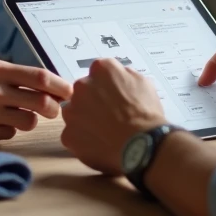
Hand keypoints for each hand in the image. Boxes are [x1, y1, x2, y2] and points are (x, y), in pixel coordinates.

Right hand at [0, 60, 72, 144]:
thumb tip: (57, 88)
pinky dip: (10, 130)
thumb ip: (21, 78)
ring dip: (30, 120)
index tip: (70, 93)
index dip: (61, 86)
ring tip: (17, 115)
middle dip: (54, 108)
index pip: (40, 77)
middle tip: (53, 110)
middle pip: (42, 102)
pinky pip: (12, 134)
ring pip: (30, 121)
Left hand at [60, 58, 166, 175]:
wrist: (143, 146)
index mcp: (102, 69)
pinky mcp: (68, 134)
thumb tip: (118, 78)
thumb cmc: (146, 114)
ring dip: (85, 119)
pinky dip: (83, 140)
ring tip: (105, 131)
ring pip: (75, 112)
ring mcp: (72, 111)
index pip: (98, 72)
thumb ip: (125, 75)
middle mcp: (82, 86)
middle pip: (83, 91)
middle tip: (109, 114)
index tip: (114, 95)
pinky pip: (73, 135)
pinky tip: (100, 143)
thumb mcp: (143, 83)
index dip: (107, 85)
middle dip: (93, 101)